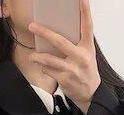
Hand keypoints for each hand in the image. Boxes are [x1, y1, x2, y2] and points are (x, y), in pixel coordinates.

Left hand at [28, 0, 100, 114]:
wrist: (91, 94)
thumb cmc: (86, 72)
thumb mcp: (86, 55)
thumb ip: (75, 44)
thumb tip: (56, 34)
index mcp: (87, 48)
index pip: (87, 26)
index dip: (85, 11)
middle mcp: (80, 57)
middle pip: (59, 41)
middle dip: (44, 32)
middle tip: (32, 26)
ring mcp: (72, 69)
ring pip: (49, 59)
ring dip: (38, 57)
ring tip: (32, 56)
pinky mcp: (64, 79)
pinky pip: (48, 70)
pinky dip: (44, 68)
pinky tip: (44, 68)